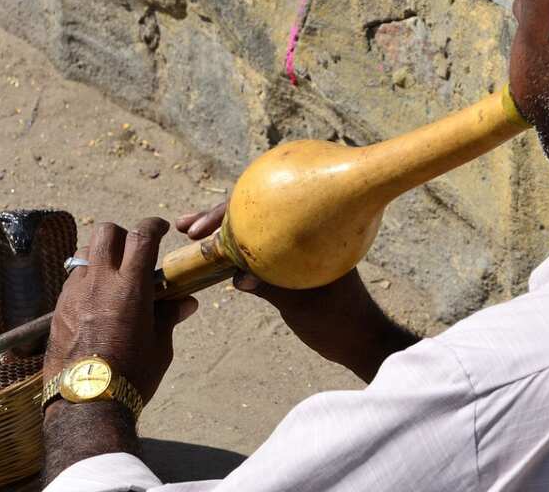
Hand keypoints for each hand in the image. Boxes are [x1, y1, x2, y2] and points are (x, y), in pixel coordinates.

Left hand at [44, 218, 198, 405]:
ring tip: (112, 275)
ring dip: (100, 255)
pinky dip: (86, 279)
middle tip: (134, 251)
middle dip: (123, 235)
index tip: (161, 228)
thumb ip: (169, 316)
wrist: (87, 402)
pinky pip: (72, 279)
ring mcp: (74, 292)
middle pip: (107, 232)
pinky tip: (95, 301)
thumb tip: (185, 302)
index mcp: (130, 287)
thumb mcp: (159, 346)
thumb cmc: (131, 376)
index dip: (153, 226)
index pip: (142, 236)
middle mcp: (99, 281)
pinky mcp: (58, 308)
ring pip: (85, 252)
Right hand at [176, 204, 418, 381]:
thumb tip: (237, 278)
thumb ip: (270, 288)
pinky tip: (213, 257)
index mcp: (312, 231)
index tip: (202, 228)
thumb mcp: (302, 305)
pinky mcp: (287, 265)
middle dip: (217, 219)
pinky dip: (234, 253)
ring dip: (222, 234)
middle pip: (253, 215)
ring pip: (251, 232)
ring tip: (191, 234)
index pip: (263, 210)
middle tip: (187, 227)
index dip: (228, 215)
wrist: (361, 339)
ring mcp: (293, 248)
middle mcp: (302, 232)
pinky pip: (255, 251)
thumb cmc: (341, 321)